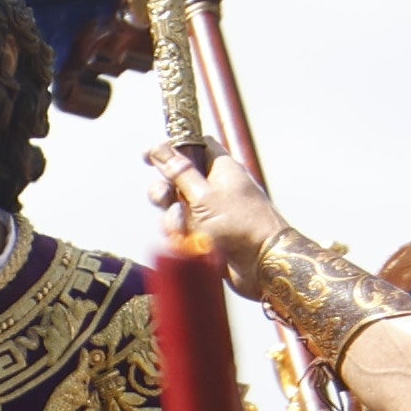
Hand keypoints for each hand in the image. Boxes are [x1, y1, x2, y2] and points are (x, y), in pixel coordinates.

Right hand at [147, 137, 277, 254]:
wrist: (261, 264)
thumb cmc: (240, 225)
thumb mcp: (204, 195)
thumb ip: (179, 171)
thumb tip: (159, 146)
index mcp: (220, 168)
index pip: (194, 145)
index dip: (171, 148)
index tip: (148, 155)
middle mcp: (214, 187)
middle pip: (176, 178)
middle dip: (164, 190)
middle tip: (165, 198)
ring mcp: (209, 211)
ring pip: (175, 207)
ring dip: (173, 218)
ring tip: (185, 229)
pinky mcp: (205, 233)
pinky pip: (181, 228)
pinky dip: (180, 235)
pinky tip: (188, 243)